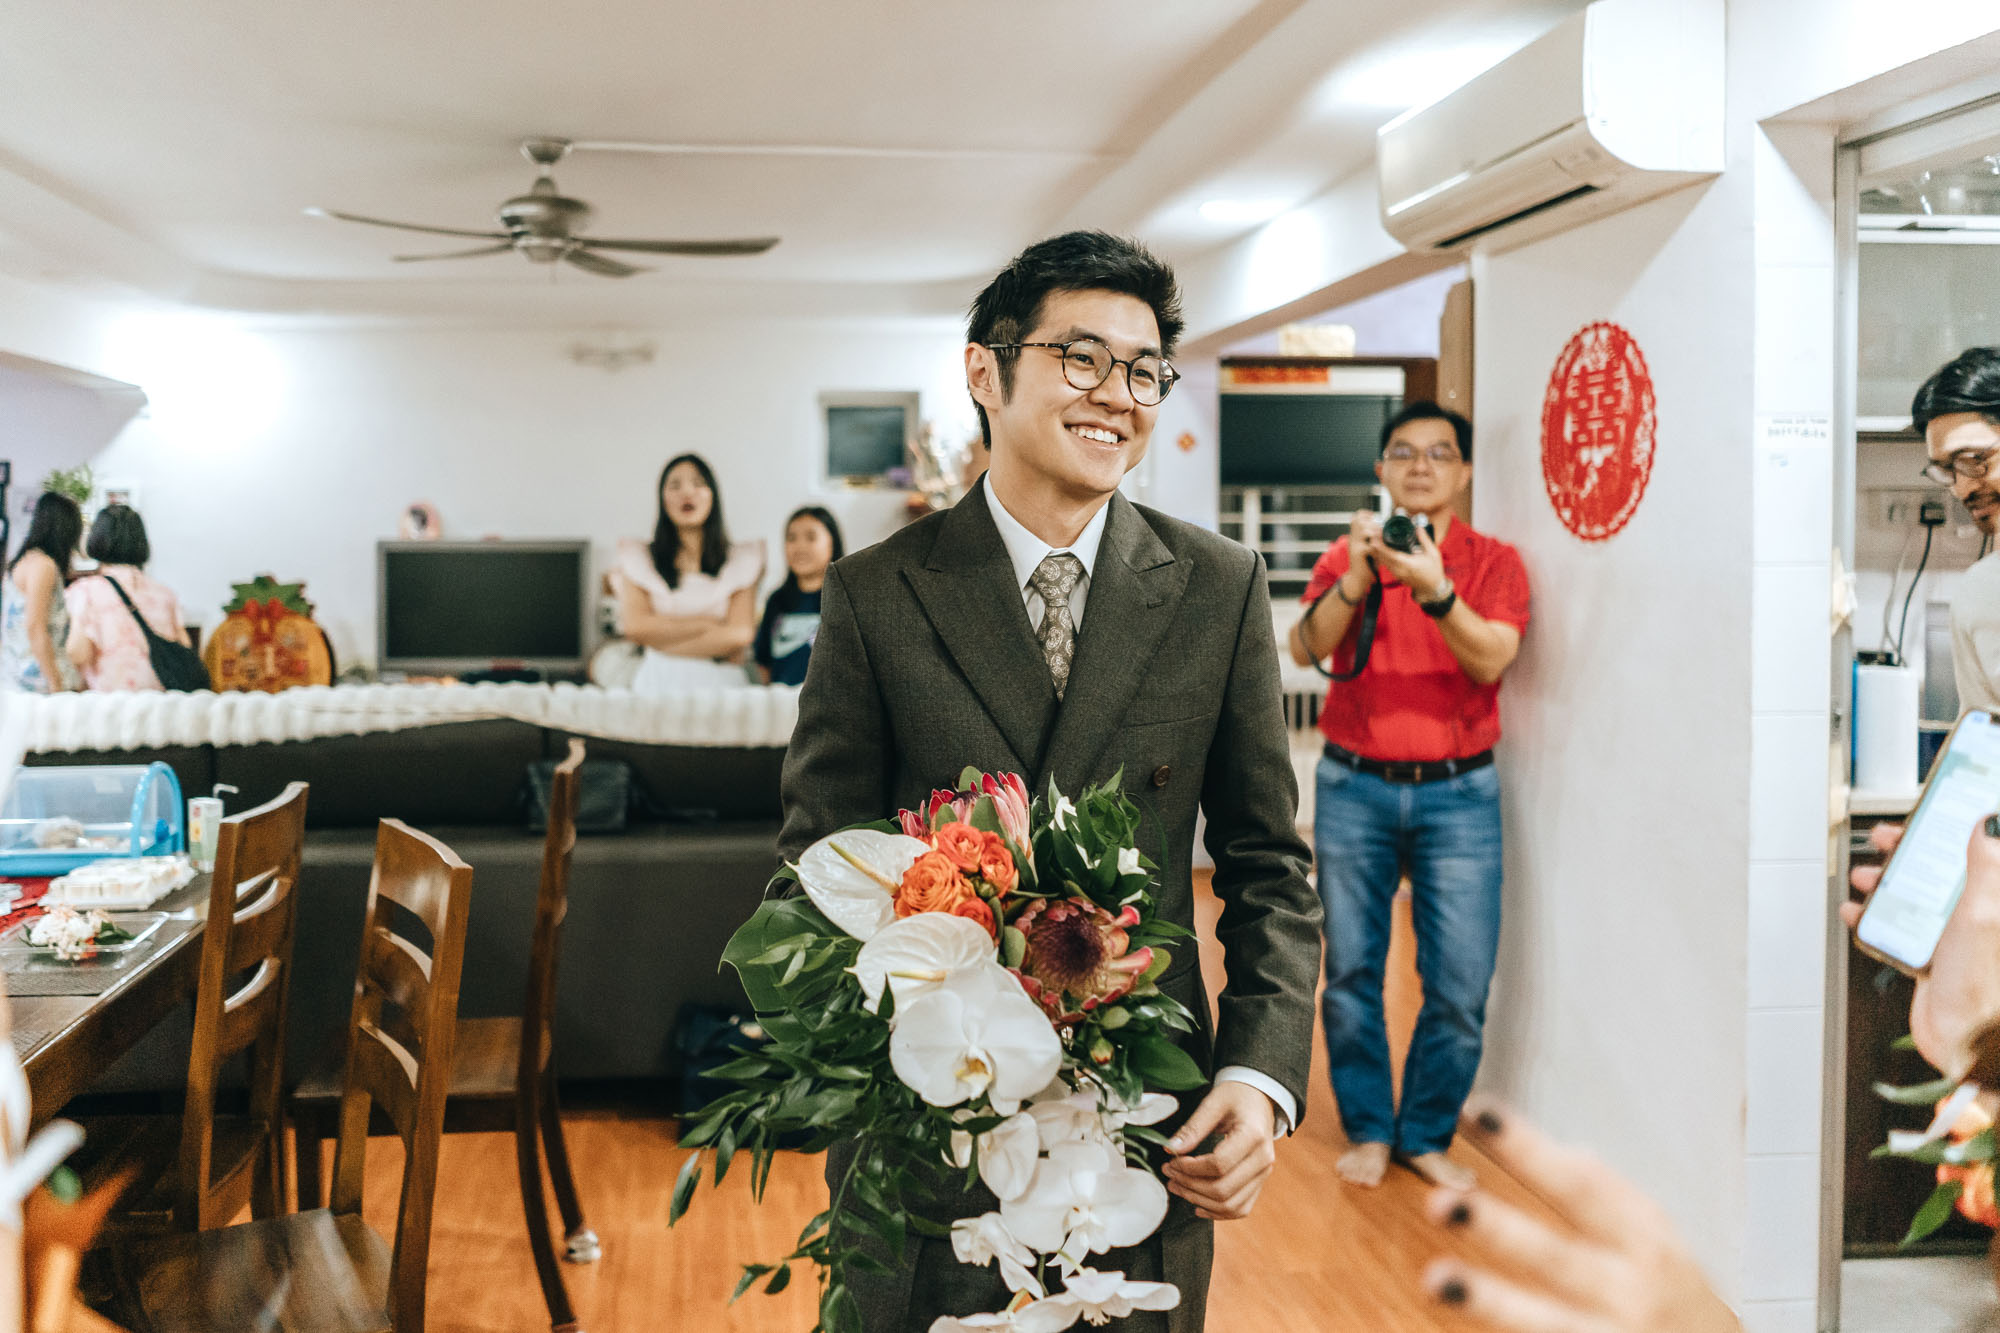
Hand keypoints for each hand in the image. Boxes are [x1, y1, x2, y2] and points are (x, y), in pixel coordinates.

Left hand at [1161, 1083, 1276, 1220]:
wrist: (1259, 1098)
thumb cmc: (1237, 1096)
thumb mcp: (1213, 1103)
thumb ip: (1193, 1127)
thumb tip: (1171, 1150)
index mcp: (1253, 1136)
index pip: (1219, 1165)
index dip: (1191, 1168)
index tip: (1173, 1161)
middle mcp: (1263, 1160)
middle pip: (1223, 1190)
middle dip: (1190, 1186)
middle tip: (1169, 1174)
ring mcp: (1264, 1174)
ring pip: (1231, 1205)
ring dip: (1200, 1202)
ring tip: (1178, 1187)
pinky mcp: (1259, 1182)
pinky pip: (1240, 1208)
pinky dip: (1218, 1213)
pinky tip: (1198, 1206)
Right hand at [1347, 512, 1383, 567]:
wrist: (1357, 579)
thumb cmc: (1366, 564)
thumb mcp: (1368, 548)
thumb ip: (1373, 538)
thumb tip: (1384, 529)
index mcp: (1355, 536)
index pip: (1356, 517)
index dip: (1366, 514)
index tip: (1374, 518)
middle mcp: (1353, 539)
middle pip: (1359, 520)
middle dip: (1372, 523)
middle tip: (1379, 530)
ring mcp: (1355, 545)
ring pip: (1365, 531)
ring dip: (1375, 533)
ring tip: (1380, 540)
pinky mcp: (1359, 553)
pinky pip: (1370, 545)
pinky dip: (1377, 547)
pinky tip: (1379, 552)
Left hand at [1370, 518, 1447, 601]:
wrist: (1432, 587)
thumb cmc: (1434, 570)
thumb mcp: (1433, 553)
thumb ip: (1424, 540)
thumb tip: (1418, 527)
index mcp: (1408, 564)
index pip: (1390, 554)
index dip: (1381, 546)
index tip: (1376, 536)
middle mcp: (1400, 570)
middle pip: (1382, 557)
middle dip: (1376, 546)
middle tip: (1372, 534)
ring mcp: (1397, 574)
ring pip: (1382, 561)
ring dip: (1377, 551)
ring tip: (1374, 539)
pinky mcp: (1396, 575)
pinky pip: (1385, 565)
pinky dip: (1381, 556)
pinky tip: (1380, 548)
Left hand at [1421, 1099, 1738, 1331]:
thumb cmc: (1684, 1306)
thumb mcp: (1662, 1244)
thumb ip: (1612, 1200)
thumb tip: (1564, 1150)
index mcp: (1646, 1244)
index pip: (1580, 1185)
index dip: (1527, 1148)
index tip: (1474, 1112)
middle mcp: (1632, 1292)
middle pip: (1557, 1256)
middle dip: (1499, 1229)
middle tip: (1443, 1201)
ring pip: (1547, 1322)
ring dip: (1490, 1300)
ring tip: (1436, 1279)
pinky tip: (1460, 1332)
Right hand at [1847, 821, 1999, 1075]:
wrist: (1964, 1043)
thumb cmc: (1981, 986)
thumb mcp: (1981, 914)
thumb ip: (1986, 865)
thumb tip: (1989, 821)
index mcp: (1995, 900)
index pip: (1981, 851)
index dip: (1961, 825)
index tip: (1939, 805)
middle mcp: (1980, 914)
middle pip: (1944, 868)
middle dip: (1913, 850)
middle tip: (1891, 837)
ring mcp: (1956, 935)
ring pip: (1918, 894)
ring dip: (1888, 882)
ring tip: (1866, 876)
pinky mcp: (1934, 956)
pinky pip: (1900, 928)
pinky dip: (1875, 918)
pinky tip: (1857, 912)